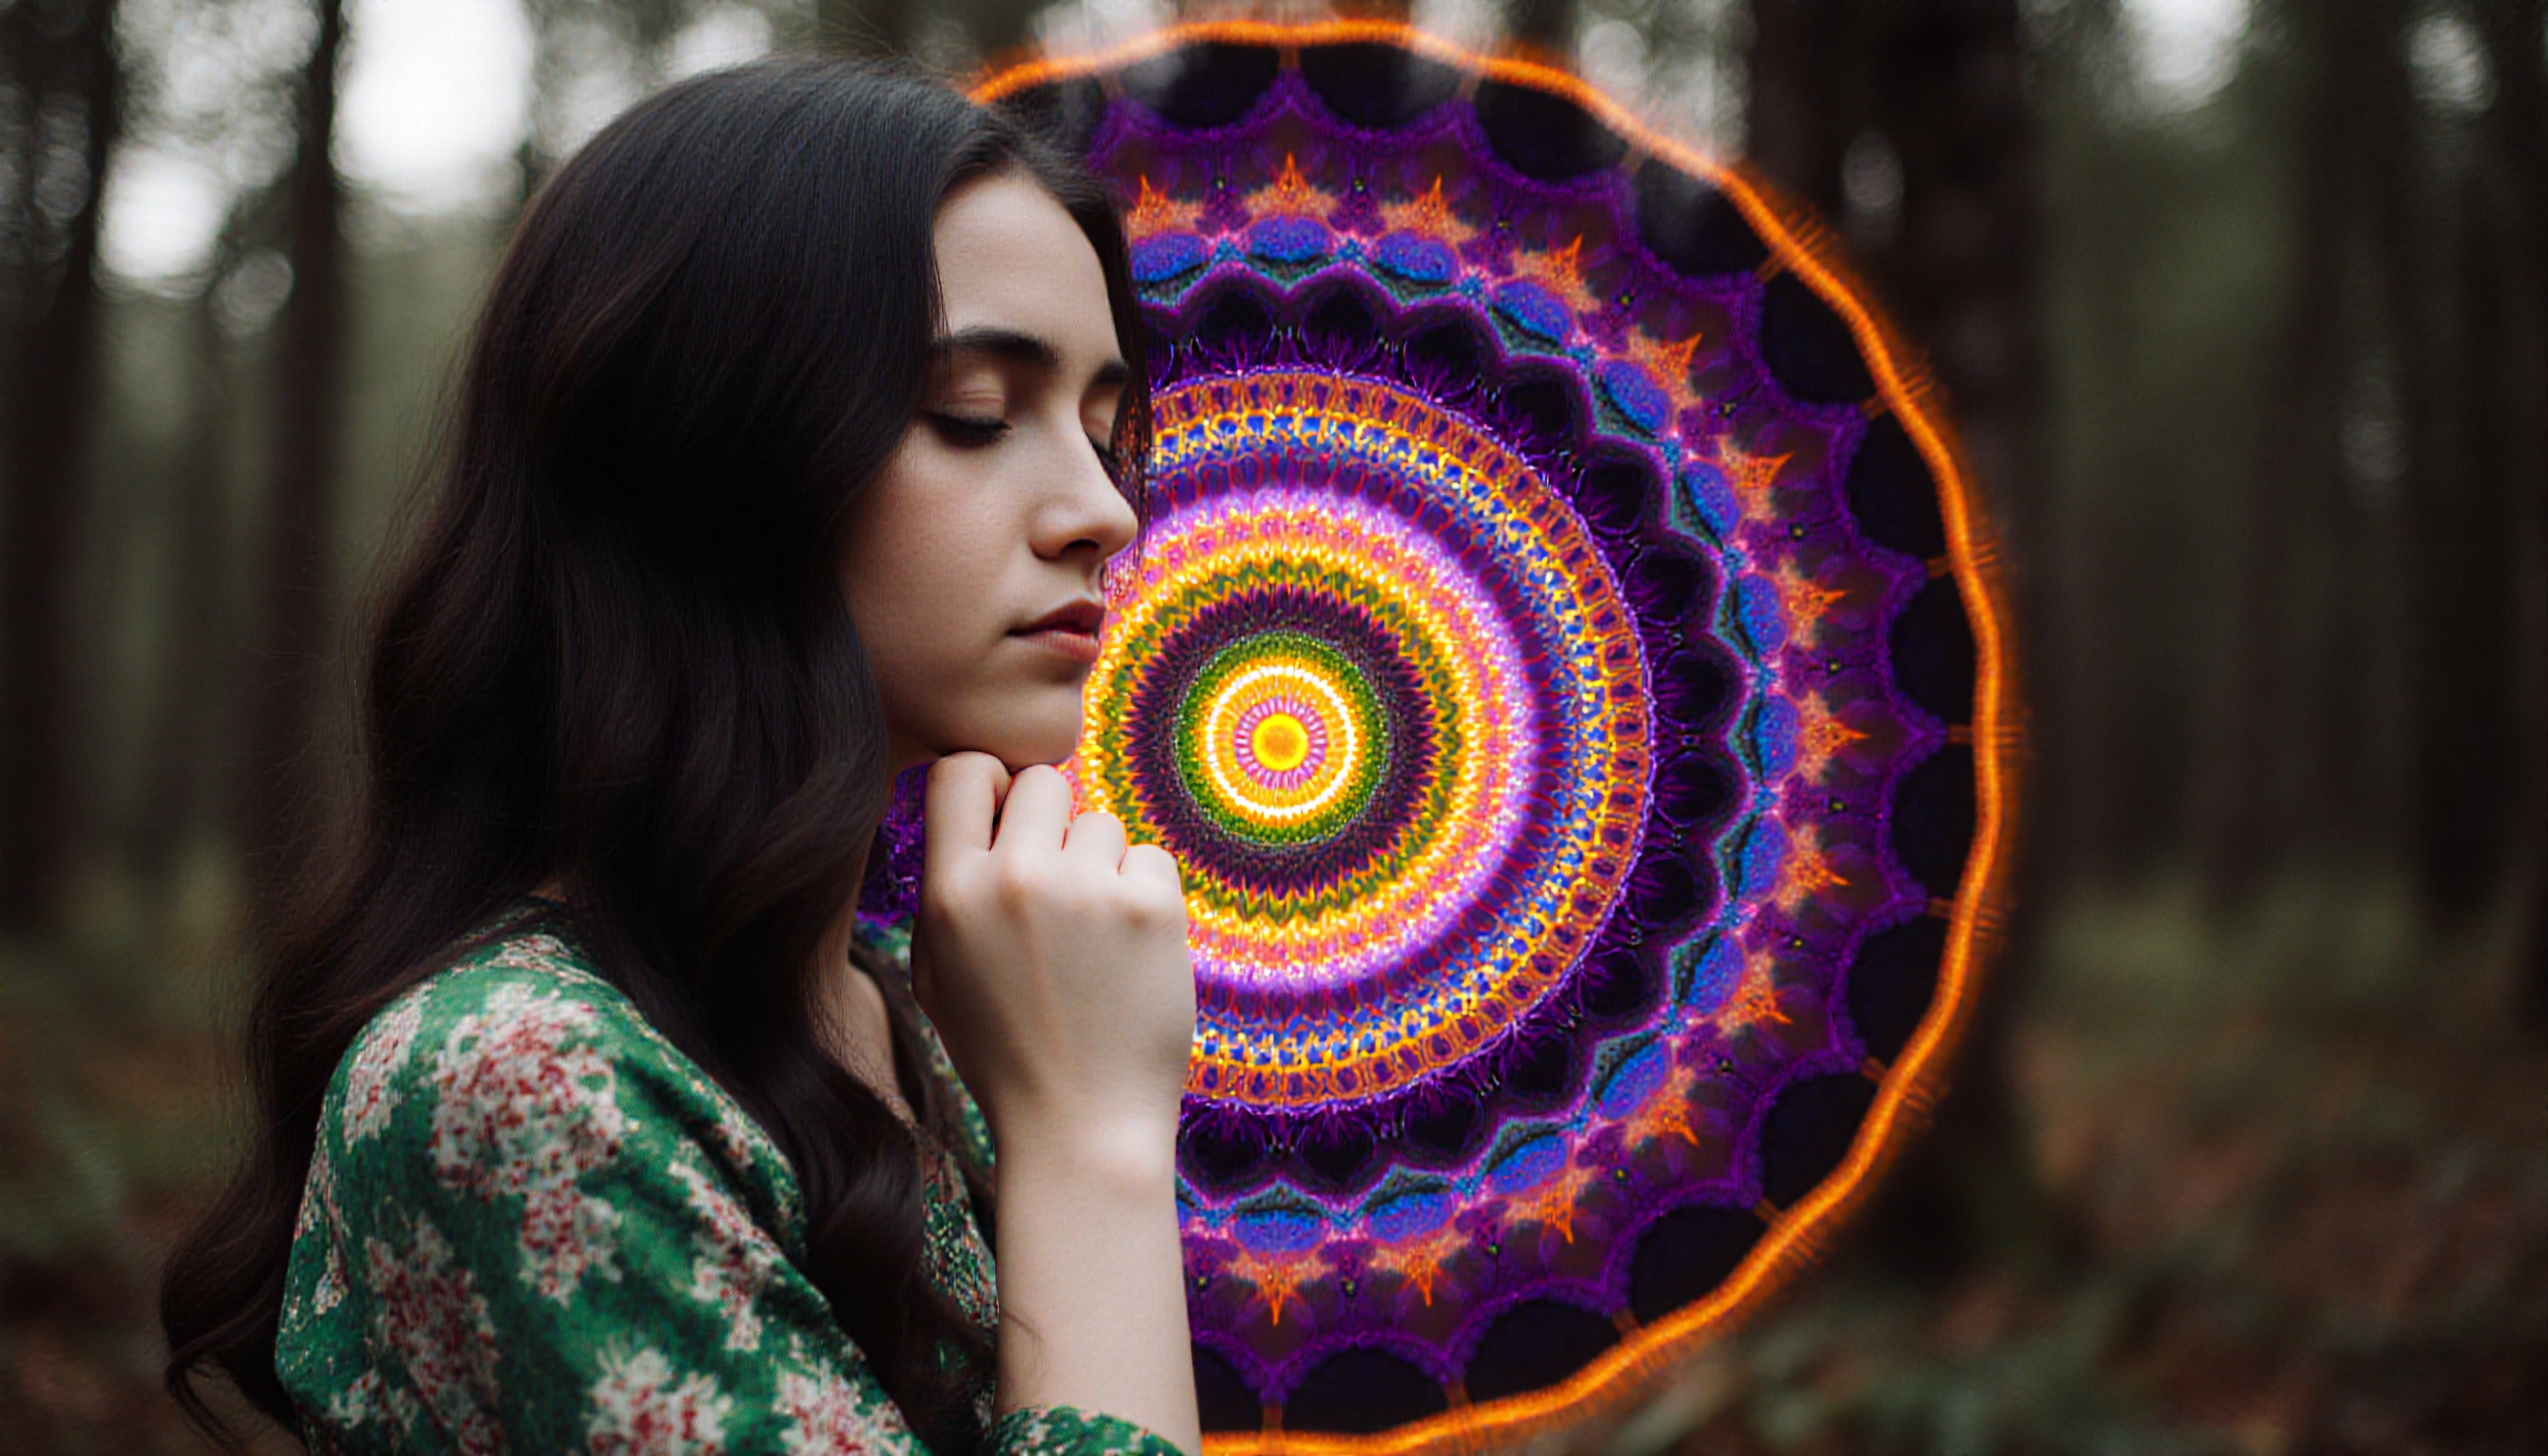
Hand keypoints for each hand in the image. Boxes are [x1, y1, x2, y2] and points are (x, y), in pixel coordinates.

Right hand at [909, 755, 1194, 1166]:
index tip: (1006, 818)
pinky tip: (1130, 952)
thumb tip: (971, 819)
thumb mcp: (937, 979)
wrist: (1081, 1126)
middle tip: (1061, 889)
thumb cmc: (1007, 1056)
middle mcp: (1015, 880)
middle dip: (1053, 826)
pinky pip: (1151, 858)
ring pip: (1102, 824)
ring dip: (1102, 868)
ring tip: (1094, 940)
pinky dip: (1146, 896)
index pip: (960, 770)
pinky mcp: (1150, 907)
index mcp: (951, 895)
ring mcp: (1086, 890)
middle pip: (1043, 784)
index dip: (990, 785)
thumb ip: (945, 894)